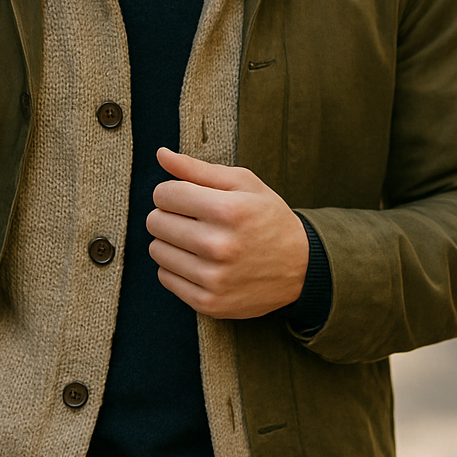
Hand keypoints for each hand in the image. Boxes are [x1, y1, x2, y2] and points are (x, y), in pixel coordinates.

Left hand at [146, 147, 308, 318]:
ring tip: (197, 241)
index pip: (164, 194)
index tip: (187, 197)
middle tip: (193, 220)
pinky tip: (199, 262)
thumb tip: (161, 154)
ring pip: (156, 250)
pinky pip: (165, 277)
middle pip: (155, 222)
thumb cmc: (267, 217)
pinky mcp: (207, 302)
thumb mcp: (243, 183)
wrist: (301, 266)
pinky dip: (176, 268)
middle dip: (169, 216)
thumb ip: (197, 169)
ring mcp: (212, 278)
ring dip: (171, 242)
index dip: (172, 192)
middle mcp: (218, 245)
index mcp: (226, 210)